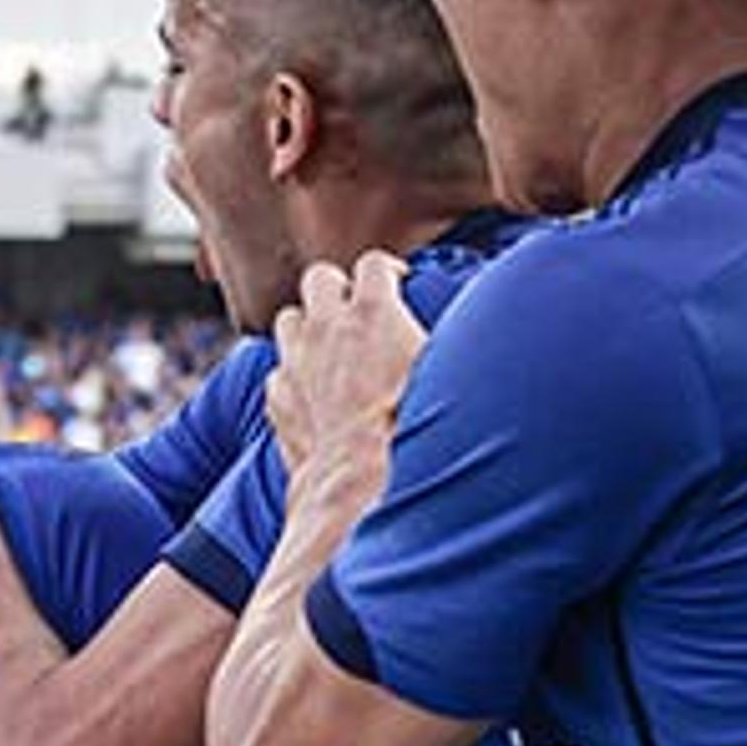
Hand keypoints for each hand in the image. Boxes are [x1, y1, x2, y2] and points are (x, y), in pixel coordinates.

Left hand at [265, 252, 426, 480]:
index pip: (374, 264)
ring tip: (327, 350)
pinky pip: (279, 372)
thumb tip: (467, 333)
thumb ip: (442, 341)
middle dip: (335, 289)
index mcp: (373, 312)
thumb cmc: (413, 430)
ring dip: (307, 329)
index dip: (386, 271)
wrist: (362, 481)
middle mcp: (327, 327)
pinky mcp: (278, 396)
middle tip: (353, 310)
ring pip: (289, 320)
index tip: (396, 283)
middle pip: (319, 278)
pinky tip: (312, 394)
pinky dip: (294, 376)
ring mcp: (295, 360)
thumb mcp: (443, 374)